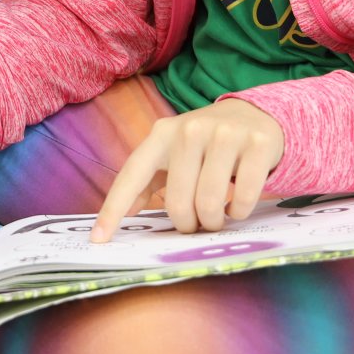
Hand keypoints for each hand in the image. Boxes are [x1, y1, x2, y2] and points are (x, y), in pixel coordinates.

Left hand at [92, 98, 284, 241]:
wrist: (254, 115)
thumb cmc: (206, 144)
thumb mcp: (173, 152)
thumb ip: (149, 179)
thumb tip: (127, 211)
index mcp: (162, 134)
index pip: (132, 175)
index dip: (113, 209)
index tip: (98, 239)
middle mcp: (189, 131)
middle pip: (177, 201)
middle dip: (187, 224)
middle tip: (196, 224)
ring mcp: (224, 135)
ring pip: (210, 202)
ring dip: (213, 221)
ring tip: (216, 217)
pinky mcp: (256, 144)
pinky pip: (243, 197)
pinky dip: (239, 212)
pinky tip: (237, 205)